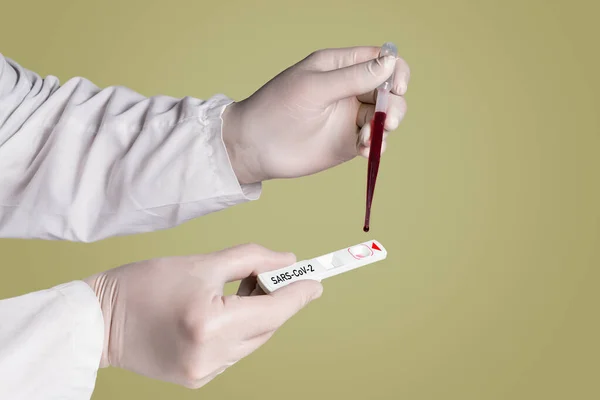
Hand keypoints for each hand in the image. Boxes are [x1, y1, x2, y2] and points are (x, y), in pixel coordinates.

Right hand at [83, 244, 322, 388]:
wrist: (97, 321)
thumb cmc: (143, 285)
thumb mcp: (201, 263)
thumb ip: (250, 260)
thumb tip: (287, 262)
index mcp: (211, 322)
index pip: (274, 309)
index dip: (299, 294)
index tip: (317, 282)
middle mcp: (211, 355)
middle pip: (266, 328)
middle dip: (276, 301)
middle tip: (276, 277)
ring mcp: (204, 373)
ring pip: (252, 342)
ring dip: (256, 318)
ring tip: (242, 291)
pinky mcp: (196, 380)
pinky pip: (233, 354)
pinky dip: (237, 333)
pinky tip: (224, 313)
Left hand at [222, 45, 410, 183]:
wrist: (255, 147)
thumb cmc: (277, 108)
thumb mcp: (314, 88)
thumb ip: (353, 77)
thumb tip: (390, 63)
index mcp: (340, 66)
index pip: (381, 60)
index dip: (395, 71)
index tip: (395, 88)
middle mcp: (349, 90)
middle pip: (389, 90)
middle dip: (394, 105)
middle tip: (387, 121)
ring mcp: (350, 117)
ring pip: (386, 117)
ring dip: (386, 127)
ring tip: (368, 140)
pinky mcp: (348, 142)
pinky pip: (374, 141)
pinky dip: (376, 146)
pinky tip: (363, 150)